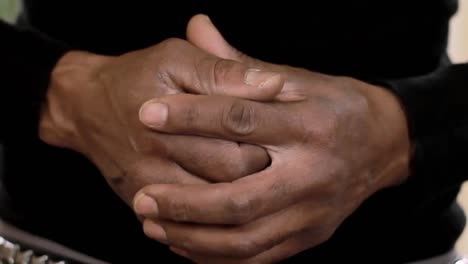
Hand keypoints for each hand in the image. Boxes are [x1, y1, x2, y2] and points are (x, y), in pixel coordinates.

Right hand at [39, 38, 282, 203]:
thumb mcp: (176, 59)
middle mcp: (158, 158)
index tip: (282, 138)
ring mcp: (149, 185)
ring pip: (209, 210)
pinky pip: (184, 225)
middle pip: (228, 181)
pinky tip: (229, 214)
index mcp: (171, 118)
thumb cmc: (134, 78)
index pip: (236, 143)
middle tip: (276, 164)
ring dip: (238, 203)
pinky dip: (210, 223)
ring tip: (258, 187)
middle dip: (258, 174)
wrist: (85, 107)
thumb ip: (224, 71)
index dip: (267, 144)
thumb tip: (271, 85)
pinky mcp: (142, 201)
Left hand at [133, 15, 410, 262]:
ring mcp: (314, 212)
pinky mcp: (311, 236)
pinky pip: (258, 257)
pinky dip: (217, 256)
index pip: (242, 120)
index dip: (190, 116)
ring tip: (153, 224)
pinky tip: (185, 245)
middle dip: (185, 201)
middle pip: (240, 198)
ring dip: (193, 236)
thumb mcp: (296, 78)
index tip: (147, 114)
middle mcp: (314, 173)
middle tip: (143, 195)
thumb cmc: (334, 106)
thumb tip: (196, 25)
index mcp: (311, 123)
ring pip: (245, 238)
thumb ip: (241, 64)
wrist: (385, 145)